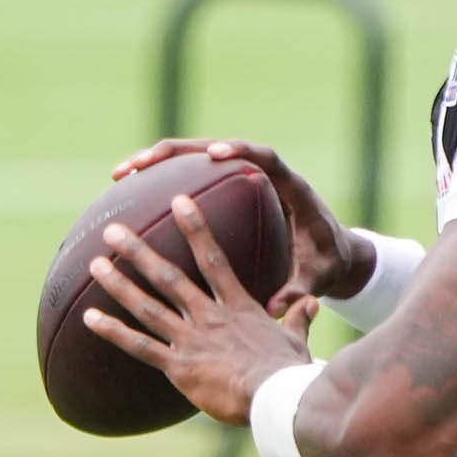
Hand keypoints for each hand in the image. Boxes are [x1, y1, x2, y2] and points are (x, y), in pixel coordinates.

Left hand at [78, 192, 314, 426]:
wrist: (278, 398)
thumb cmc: (290, 371)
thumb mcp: (296, 339)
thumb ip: (298, 316)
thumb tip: (312, 303)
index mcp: (237, 307)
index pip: (213, 260)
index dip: (195, 228)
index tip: (179, 201)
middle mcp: (209, 317)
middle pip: (168, 278)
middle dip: (139, 251)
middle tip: (113, 230)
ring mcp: (191, 340)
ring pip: (149, 306)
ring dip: (119, 284)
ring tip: (95, 264)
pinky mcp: (179, 367)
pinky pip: (140, 347)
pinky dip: (114, 332)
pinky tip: (89, 319)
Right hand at [109, 138, 352, 313]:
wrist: (335, 254)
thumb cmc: (328, 263)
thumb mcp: (319, 278)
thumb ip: (302, 290)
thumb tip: (280, 309)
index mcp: (293, 189)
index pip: (265, 158)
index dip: (241, 151)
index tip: (215, 154)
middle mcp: (264, 175)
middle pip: (215, 148)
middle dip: (178, 152)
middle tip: (142, 163)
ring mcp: (243, 178)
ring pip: (195, 158)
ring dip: (158, 162)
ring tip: (121, 174)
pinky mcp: (229, 188)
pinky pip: (191, 175)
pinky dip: (161, 179)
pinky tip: (129, 190)